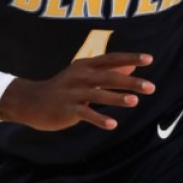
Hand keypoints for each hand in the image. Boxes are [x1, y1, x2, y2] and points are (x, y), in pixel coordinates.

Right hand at [0, 52, 154, 130]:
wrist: (32, 101)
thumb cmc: (64, 87)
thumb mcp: (84, 75)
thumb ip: (108, 71)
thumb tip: (132, 66)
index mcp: (86, 66)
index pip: (112, 59)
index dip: (131, 58)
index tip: (150, 59)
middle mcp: (81, 77)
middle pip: (109, 77)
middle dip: (131, 82)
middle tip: (151, 87)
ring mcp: (74, 93)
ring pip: (99, 95)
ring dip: (117, 98)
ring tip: (135, 102)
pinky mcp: (68, 109)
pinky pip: (86, 114)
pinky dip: (99, 119)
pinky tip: (113, 124)